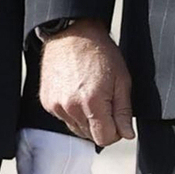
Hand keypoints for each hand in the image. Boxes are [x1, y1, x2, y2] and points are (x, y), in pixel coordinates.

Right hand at [38, 22, 135, 147]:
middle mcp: (71, 107)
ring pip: (76, 128)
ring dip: (86, 119)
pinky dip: (72, 111)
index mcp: (92, 102)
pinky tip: (77, 93)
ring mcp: (56, 105)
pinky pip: (64, 118)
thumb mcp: (122, 80)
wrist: (73, 34)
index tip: (117, 121)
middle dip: (101, 125)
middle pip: (90, 136)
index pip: (104, 139)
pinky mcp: (47, 102)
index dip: (115, 133)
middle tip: (105, 102)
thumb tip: (127, 134)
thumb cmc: (99, 52)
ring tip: (90, 95)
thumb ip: (123, 111)